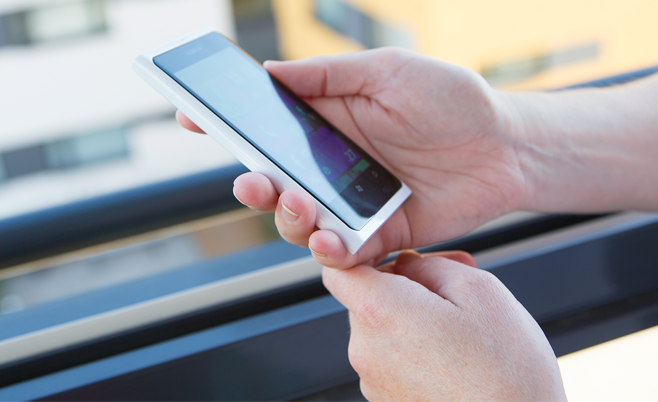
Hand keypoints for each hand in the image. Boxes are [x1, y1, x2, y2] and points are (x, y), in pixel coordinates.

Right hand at [178, 48, 527, 267]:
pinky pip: (339, 253)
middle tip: (254, 180)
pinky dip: (328, 250)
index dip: (224, 124)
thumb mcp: (386, 71)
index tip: (190, 118)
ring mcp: (350, 203)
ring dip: (287, 219)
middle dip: (252, 185)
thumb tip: (268, 71)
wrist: (505, 148)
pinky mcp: (375, 237)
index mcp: (325, 122)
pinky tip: (333, 239)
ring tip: (301, 204)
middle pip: (272, 182)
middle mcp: (330, 165)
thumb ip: (326, 76)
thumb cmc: (452, 100)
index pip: (264, 126)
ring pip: (297, 222)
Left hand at [322, 250, 566, 400]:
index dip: (360, 255)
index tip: (388, 254)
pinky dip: (414, 354)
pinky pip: (391, 362)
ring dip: (411, 323)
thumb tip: (408, 263)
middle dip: (403, 290)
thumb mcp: (480, 292)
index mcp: (381, 313)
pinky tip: (454, 362)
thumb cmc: (506, 376)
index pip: (338, 269)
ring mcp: (373, 382)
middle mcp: (365, 349)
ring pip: (381, 331)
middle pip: (366, 300)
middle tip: (451, 295)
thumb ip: (431, 266)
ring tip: (460, 335)